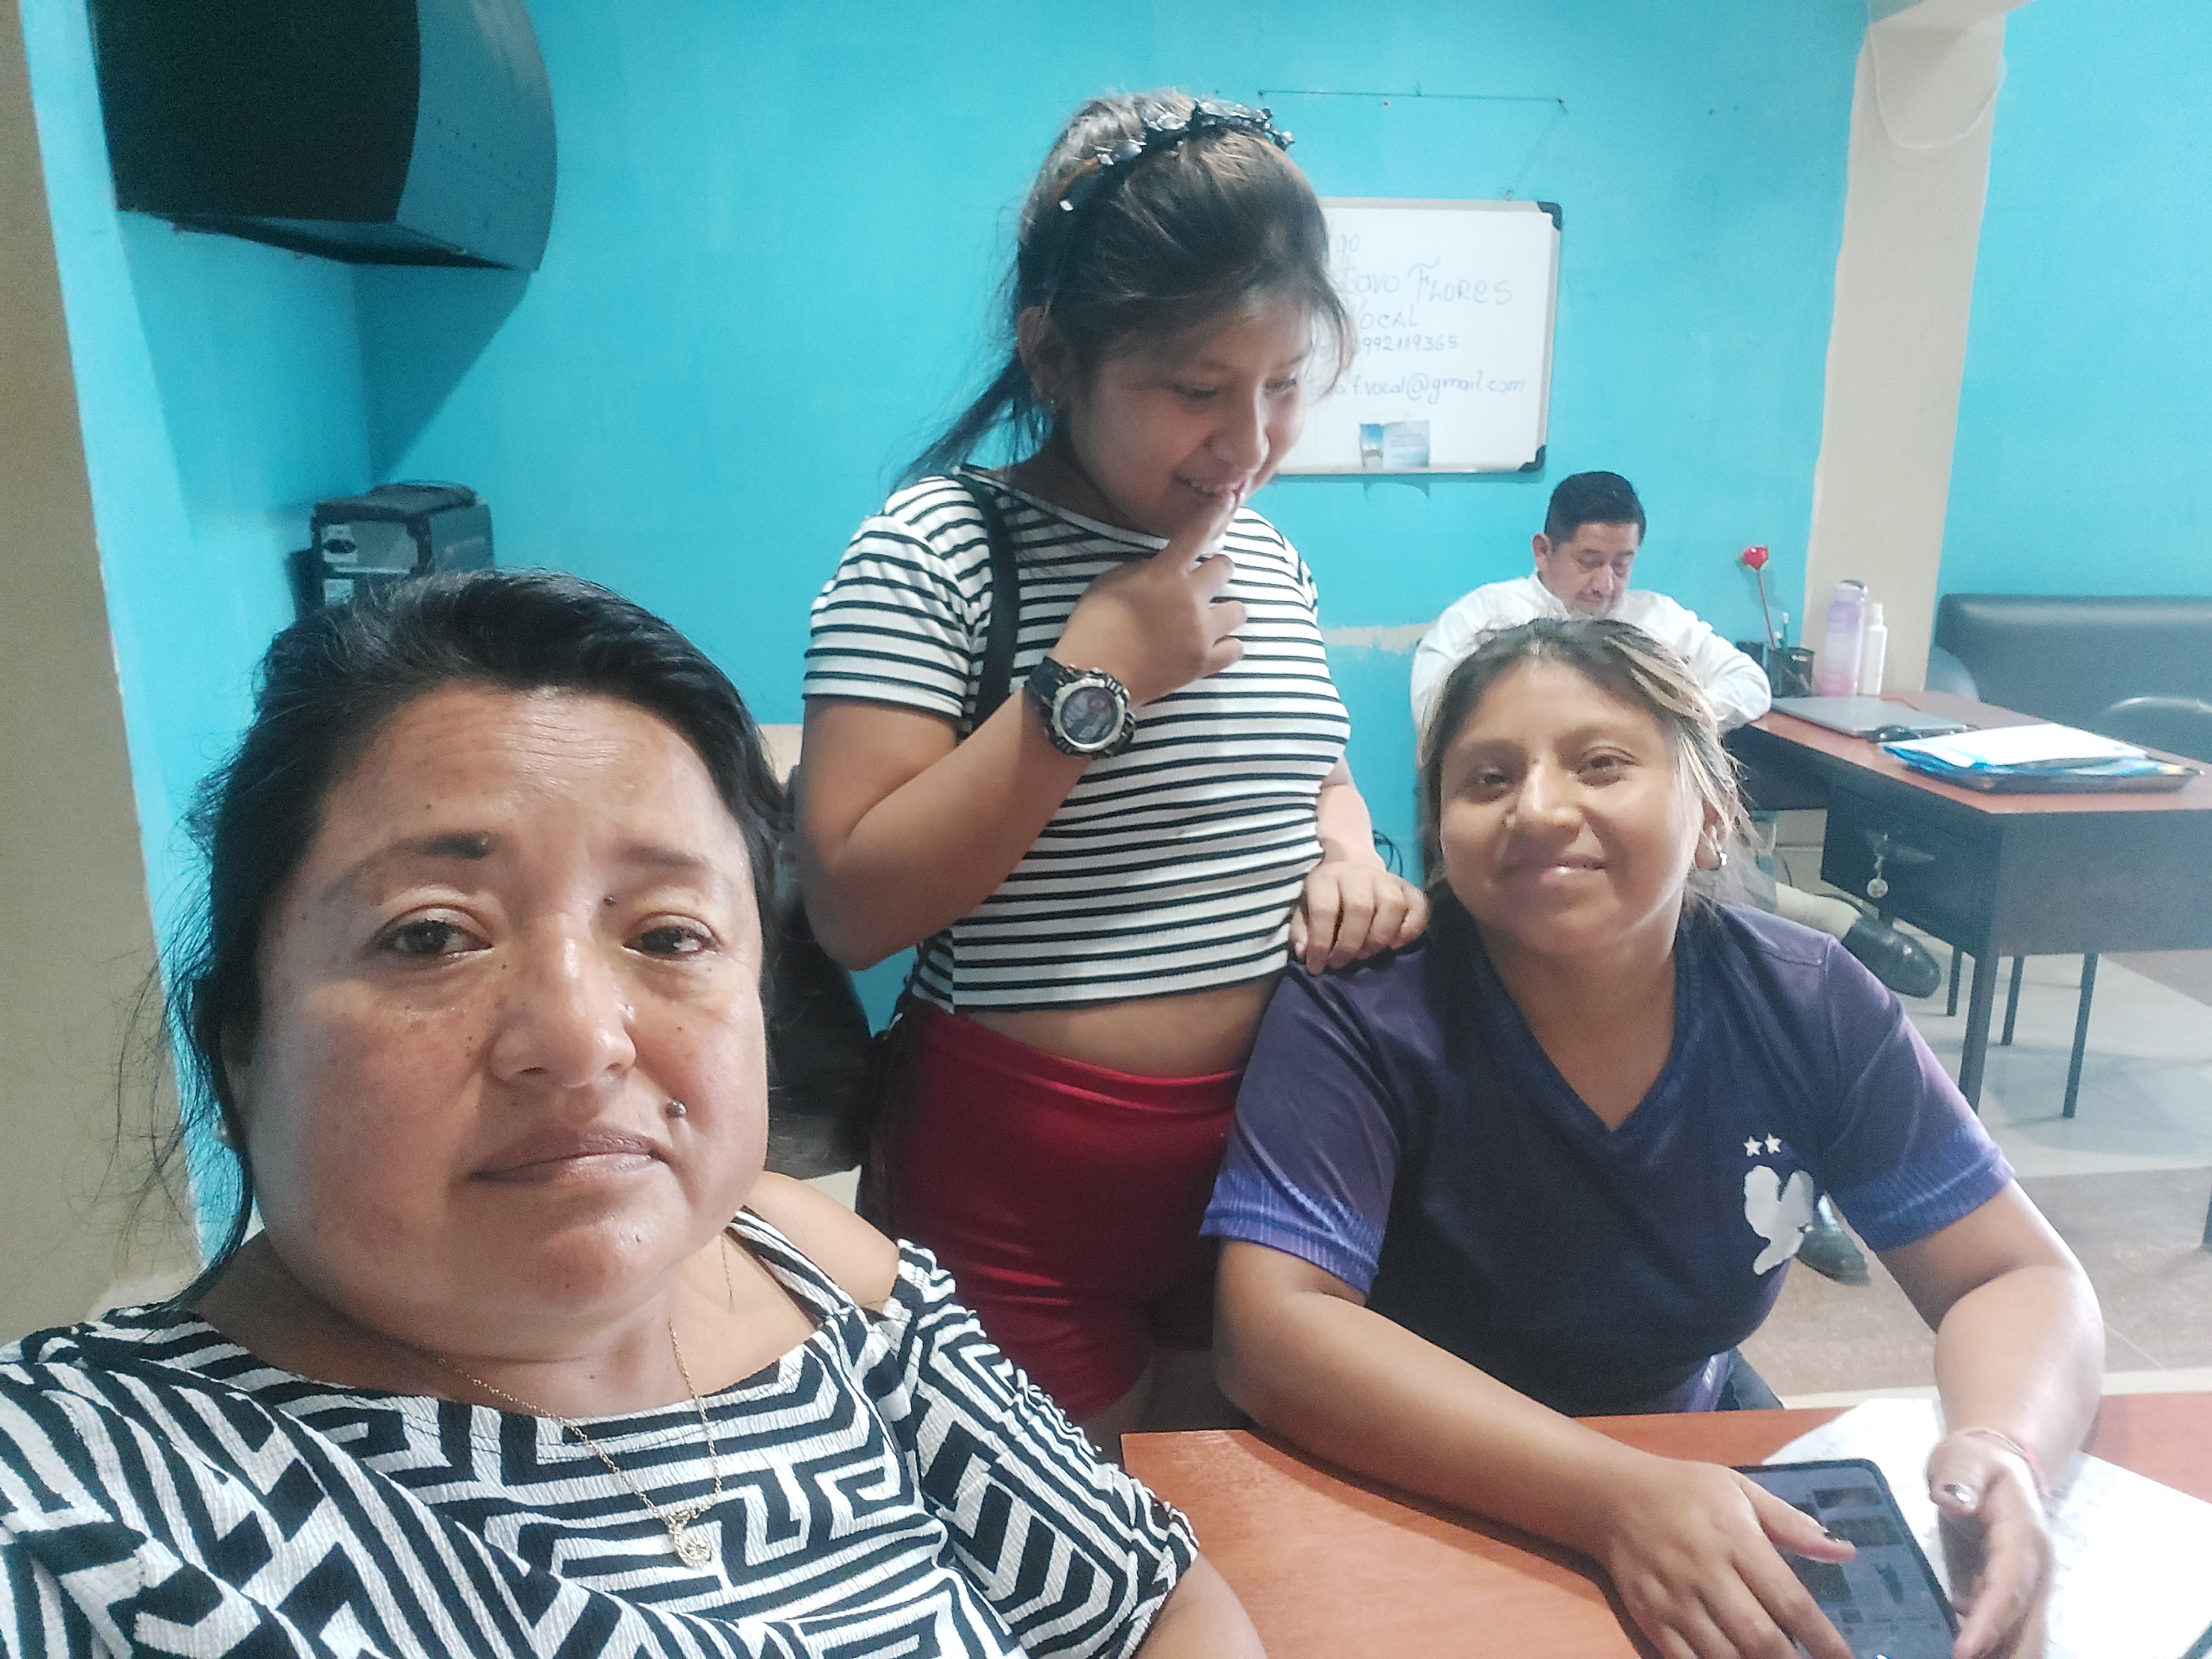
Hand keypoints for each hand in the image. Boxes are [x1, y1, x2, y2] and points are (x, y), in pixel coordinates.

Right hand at [1052, 488, 1248, 705]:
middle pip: (1226, 568)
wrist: (1094, 677)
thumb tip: (1161, 568)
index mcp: (1165, 573)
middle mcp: (1191, 598)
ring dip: (1226, 609)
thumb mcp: (1109, 582)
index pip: (1197, 533)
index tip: (1229, 498)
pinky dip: (1228, 645)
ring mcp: (1202, 632)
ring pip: (1238, 609)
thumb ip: (1142, 570)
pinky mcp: (1204, 663)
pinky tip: (1215, 645)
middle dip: (1216, 570)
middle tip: (1201, 583)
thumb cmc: (1093, 625)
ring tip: (1210, 618)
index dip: (1216, 512)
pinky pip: (1236, 649)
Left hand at [1290, 861, 1428, 972]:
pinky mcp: (1407, 885)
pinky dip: (1412, 927)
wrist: (1350, 864)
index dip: (1321, 943)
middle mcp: (1358, 874)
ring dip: (1380, 938)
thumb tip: (1305, 953)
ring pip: (1393, 906)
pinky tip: (1397, 944)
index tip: (1317, 966)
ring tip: (1366, 954)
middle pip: (1361, 908)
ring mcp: (1386, 878)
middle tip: (1342, 962)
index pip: (1325, 909)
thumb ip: (1302, 929)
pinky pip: (1419, 904)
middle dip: (1351, 944)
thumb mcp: (1304, 906)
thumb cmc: (1325, 894)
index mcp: (1328, 877)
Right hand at [1592, 1458, 1855, 1658]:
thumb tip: (1845, 1552)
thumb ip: (1791, 1523)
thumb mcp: (1738, 1489)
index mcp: (1735, 1537)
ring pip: (1725, 1657)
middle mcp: (1705, 1571)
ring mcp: (1674, 1599)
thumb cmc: (1684, 1490)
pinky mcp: (1649, 1617)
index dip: (1824, 1639)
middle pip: (1759, 1637)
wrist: (1609, 1495)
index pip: (1790, 1600)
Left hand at [1928, 1431, 2051, 1658]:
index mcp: (2024, 1540)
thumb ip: (1959, 1478)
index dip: (1989, 1623)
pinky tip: (1958, 1654)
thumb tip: (1953, 1501)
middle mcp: (2034, 1572)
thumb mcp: (1963, 1459)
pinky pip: (2005, 1631)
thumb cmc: (1975, 1461)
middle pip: (2026, 1628)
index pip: (2009, 1589)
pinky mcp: (2010, 1595)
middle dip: (2003, 1655)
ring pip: (2021, 1637)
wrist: (1996, 1462)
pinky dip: (1989, 1648)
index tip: (1963, 1652)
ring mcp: (2026, 1587)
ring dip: (1999, 1654)